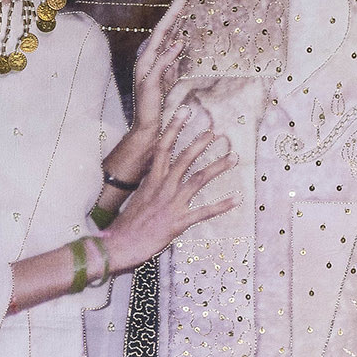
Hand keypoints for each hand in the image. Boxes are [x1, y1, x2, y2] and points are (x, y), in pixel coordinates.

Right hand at [103, 107, 238, 273]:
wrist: (120, 244)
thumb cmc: (127, 224)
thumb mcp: (138, 198)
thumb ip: (151, 185)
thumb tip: (158, 175)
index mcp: (151, 180)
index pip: (163, 147)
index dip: (173, 128)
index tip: (184, 112)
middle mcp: (162, 187)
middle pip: (183, 159)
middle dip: (200, 144)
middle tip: (214, 132)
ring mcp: (172, 203)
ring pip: (197, 180)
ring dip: (217, 167)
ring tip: (233, 157)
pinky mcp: (179, 221)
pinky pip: (204, 212)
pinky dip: (222, 205)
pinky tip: (237, 199)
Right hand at [129, 0, 187, 143]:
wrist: (148, 127)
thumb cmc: (157, 103)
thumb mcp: (168, 78)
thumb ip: (172, 61)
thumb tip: (180, 42)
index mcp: (153, 56)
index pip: (166, 29)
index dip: (175, 11)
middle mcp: (147, 58)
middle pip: (162, 28)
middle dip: (174, 9)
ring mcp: (146, 69)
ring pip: (159, 41)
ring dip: (170, 23)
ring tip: (181, 6)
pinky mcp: (148, 83)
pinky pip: (160, 66)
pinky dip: (169, 54)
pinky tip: (178, 42)